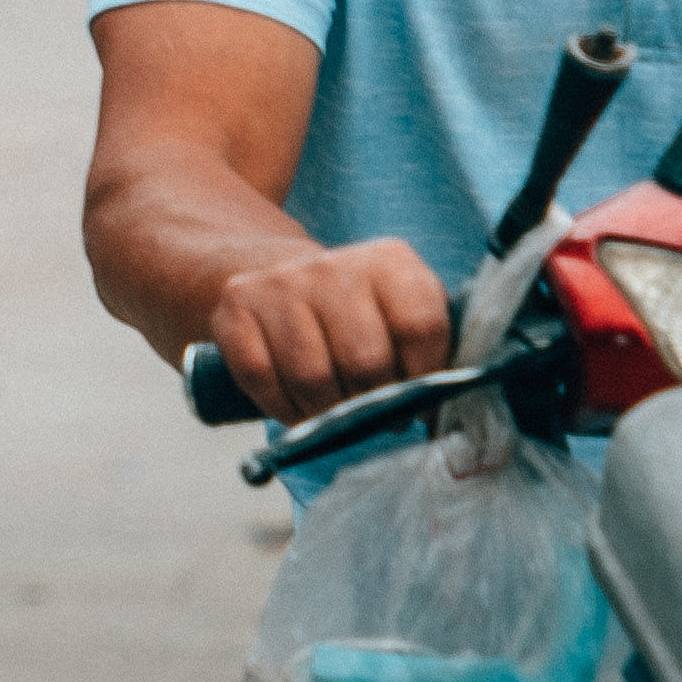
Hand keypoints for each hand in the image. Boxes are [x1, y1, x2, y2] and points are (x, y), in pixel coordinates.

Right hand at [203, 236, 461, 423]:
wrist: (271, 272)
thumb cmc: (351, 312)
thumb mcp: (397, 314)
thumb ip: (428, 356)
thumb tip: (444, 419)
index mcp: (390, 261)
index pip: (421, 326)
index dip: (425, 379)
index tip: (418, 405)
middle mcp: (333, 265)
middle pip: (366, 360)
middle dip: (373, 405)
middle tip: (373, 416)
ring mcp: (279, 284)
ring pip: (312, 377)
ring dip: (327, 414)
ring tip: (335, 416)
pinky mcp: (236, 309)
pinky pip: (263, 379)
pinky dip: (284, 408)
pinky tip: (298, 407)